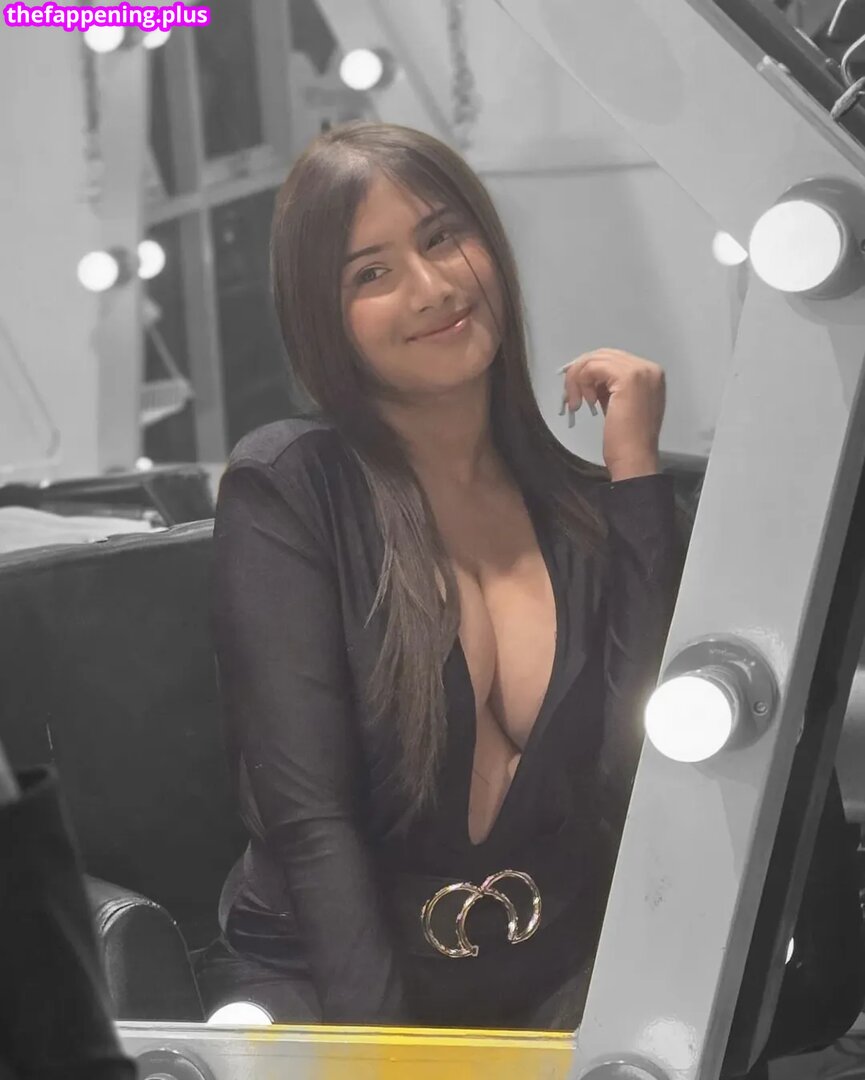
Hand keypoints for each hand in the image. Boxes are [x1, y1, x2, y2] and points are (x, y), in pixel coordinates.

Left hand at [558, 348, 664, 478]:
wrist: (635, 459)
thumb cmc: (627, 441)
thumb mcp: (619, 405)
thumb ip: (609, 388)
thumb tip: (588, 377)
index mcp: (650, 375)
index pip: (613, 360)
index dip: (590, 371)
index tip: (578, 391)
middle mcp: (649, 369)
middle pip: (604, 355)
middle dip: (582, 372)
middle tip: (571, 395)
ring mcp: (640, 371)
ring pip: (596, 359)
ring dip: (579, 379)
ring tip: (576, 402)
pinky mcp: (627, 377)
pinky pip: (593, 367)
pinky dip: (581, 381)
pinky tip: (584, 402)